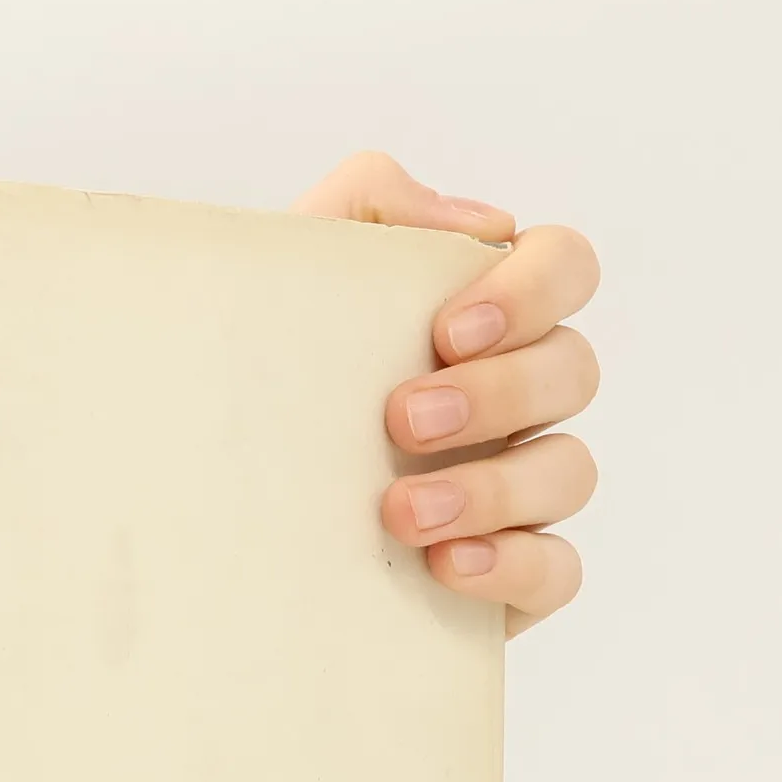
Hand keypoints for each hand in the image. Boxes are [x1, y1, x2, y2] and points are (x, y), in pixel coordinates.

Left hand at [293, 152, 599, 636]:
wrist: (208, 512)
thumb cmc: (258, 383)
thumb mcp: (286, 277)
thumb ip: (369, 205)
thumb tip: (483, 224)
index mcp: (481, 320)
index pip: (564, 268)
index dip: (532, 291)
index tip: (447, 331)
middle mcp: (514, 400)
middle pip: (573, 371)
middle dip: (498, 393)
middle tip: (402, 421)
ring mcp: (519, 490)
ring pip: (569, 471)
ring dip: (493, 488)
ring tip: (401, 513)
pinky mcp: (508, 576)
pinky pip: (558, 570)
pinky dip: (515, 564)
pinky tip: (448, 565)